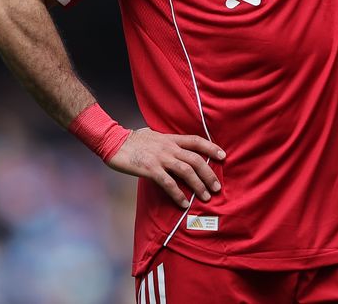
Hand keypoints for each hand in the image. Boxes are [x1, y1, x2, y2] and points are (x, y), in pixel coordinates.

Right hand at [106, 127, 224, 208]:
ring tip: (205, 196)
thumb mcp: (154, 136)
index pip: (196, 141)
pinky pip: (169, 183)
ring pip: (186, 171)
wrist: (114, 142)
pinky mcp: (150, 169)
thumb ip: (167, 142)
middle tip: (217, 187)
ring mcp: (160, 158)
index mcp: (171, 139)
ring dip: (198, 185)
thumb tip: (177, 148)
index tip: (223, 156)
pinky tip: (184, 202)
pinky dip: (178, 194)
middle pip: (196, 159)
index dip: (211, 147)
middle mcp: (169, 147)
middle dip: (209, 174)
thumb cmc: (133, 140)